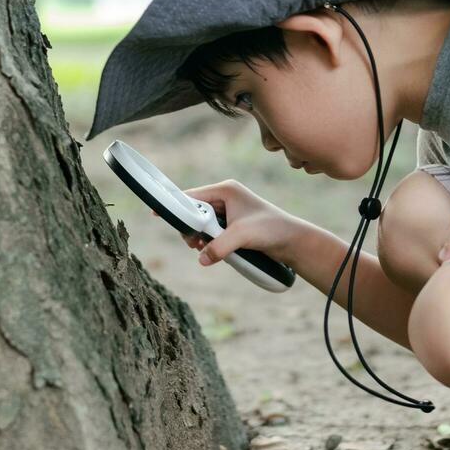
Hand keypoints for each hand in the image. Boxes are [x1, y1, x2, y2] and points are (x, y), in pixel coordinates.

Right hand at [149, 179, 301, 268]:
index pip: (192, 195)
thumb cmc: (271, 230)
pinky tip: (211, 251)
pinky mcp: (233, 225)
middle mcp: (226, 197)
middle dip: (190, 228)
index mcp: (226, 190)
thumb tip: (201, 259)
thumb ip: (218, 246)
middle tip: (194, 244)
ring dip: (199, 237)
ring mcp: (229, 211)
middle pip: (194, 211)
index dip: (175, 205)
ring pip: (202, 223)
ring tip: (202, 249)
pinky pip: (211, 231)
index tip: (156, 212)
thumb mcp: (241, 236)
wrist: (293, 241)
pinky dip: (208, 241)